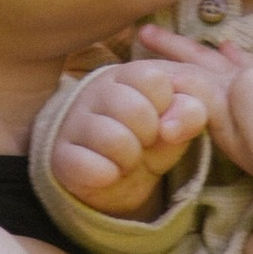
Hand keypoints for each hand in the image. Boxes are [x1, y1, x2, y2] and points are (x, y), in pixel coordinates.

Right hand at [46, 56, 224, 215]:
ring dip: (130, 159)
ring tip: (126, 159)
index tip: (161, 119)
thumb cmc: (148, 140)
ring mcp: (73, 121)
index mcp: (126, 75)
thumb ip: (191, 111)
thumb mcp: (176, 125)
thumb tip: (192, 110)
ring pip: (116, 140)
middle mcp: (95, 91)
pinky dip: (108, 175)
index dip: (167, 106)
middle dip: (150, 136)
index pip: (155, 78)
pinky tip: (107, 173)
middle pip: (137, 110)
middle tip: (143, 143)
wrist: (114, 178)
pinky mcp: (60, 155)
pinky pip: (91, 167)